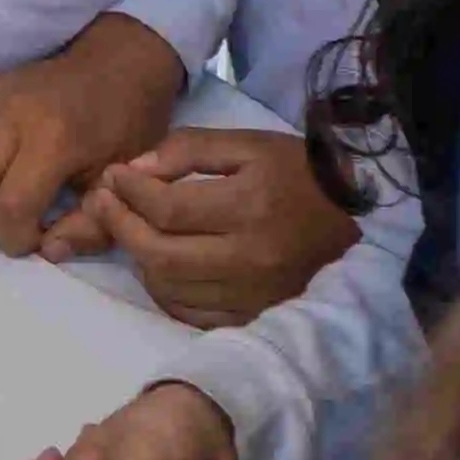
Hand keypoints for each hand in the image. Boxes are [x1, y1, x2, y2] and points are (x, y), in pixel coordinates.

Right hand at [0, 21, 190, 252]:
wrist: (115, 63)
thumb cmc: (125, 124)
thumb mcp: (118, 181)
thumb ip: (89, 225)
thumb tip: (49, 252)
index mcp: (55, 138)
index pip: (13, 206)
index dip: (17, 239)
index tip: (34, 242)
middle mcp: (13, 115)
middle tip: (8, 232)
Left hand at [59, 129, 355, 329]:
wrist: (357, 217)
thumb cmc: (298, 171)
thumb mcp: (247, 143)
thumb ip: (188, 150)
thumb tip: (135, 170)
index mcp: (249, 207)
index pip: (168, 209)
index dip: (129, 192)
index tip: (112, 176)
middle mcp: (249, 258)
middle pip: (161, 255)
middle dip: (121, 227)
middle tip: (102, 203)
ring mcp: (252, 295)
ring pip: (171, 288)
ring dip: (139, 258)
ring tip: (129, 229)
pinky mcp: (254, 316)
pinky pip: (192, 314)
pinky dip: (166, 290)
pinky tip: (159, 264)